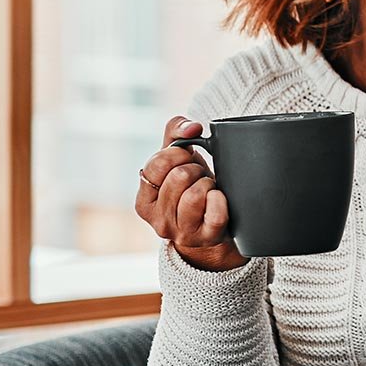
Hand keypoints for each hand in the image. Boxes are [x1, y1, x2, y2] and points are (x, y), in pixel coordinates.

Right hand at [135, 117, 242, 271]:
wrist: (214, 224)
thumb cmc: (192, 185)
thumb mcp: (177, 160)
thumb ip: (176, 132)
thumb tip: (193, 127)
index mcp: (145, 200)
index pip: (158, 164)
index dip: (178, 153)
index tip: (186, 158)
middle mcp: (158, 220)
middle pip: (178, 177)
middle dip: (195, 169)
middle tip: (199, 176)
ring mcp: (181, 232)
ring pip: (195, 194)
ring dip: (208, 183)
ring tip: (209, 187)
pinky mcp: (206, 238)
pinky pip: (215, 213)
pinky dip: (220, 200)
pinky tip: (219, 198)